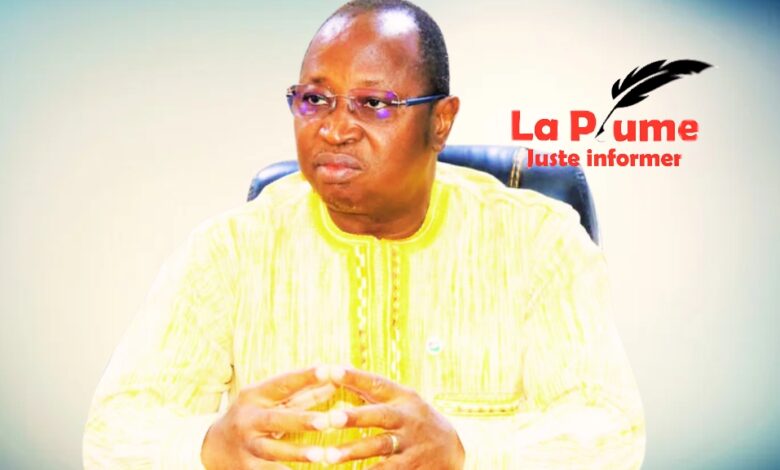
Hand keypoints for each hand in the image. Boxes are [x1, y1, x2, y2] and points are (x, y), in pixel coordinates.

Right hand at [200, 365, 347, 468]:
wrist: (213, 446)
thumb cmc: (254, 416)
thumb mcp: (271, 400)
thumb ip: (303, 393)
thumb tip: (336, 382)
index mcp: (256, 395)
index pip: (283, 383)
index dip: (304, 376)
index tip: (327, 369)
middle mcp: (249, 419)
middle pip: (276, 419)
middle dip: (302, 421)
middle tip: (327, 421)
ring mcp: (247, 445)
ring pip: (272, 450)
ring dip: (297, 453)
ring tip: (321, 455)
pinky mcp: (247, 468)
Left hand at [325, 367, 464, 468]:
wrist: (452, 450)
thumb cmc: (414, 420)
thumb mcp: (400, 400)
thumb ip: (370, 390)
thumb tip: (335, 371)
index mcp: (402, 398)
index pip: (377, 383)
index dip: (354, 377)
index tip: (331, 370)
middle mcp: (407, 418)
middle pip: (380, 415)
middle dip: (355, 417)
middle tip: (330, 418)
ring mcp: (411, 443)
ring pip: (381, 446)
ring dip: (354, 450)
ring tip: (328, 455)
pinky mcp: (412, 465)